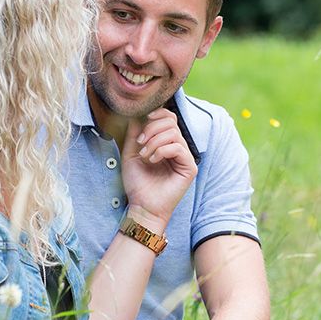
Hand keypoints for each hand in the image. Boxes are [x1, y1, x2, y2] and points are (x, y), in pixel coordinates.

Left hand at [121, 109, 197, 226]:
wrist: (141, 206)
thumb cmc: (137, 183)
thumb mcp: (131, 153)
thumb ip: (135, 133)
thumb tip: (137, 113)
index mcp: (166, 143)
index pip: (168, 118)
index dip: (156, 114)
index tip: (143, 120)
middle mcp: (178, 148)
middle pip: (171, 121)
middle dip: (152, 128)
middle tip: (140, 143)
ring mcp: (185, 158)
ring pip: (173, 133)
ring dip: (154, 141)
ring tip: (144, 155)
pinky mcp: (189, 168)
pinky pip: (178, 148)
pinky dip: (162, 150)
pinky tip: (152, 160)